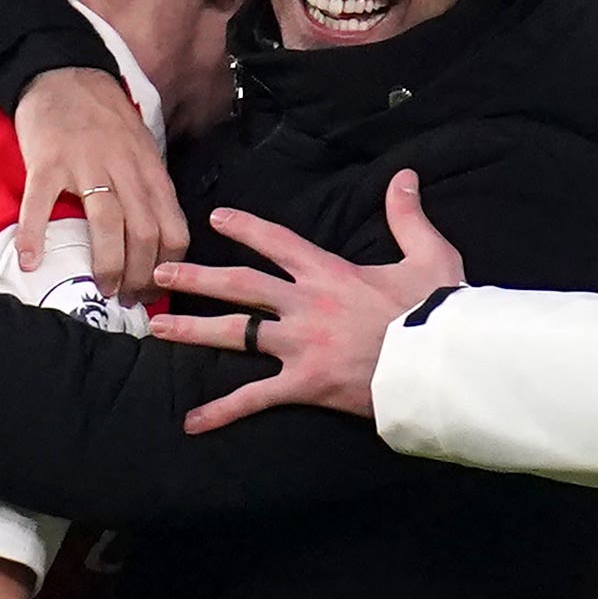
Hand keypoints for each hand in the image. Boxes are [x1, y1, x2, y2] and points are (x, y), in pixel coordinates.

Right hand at [16, 67, 184, 302]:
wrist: (64, 74)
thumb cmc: (105, 120)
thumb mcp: (142, 151)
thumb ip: (149, 191)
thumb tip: (157, 244)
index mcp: (151, 171)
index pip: (174, 229)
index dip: (169, 267)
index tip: (155, 289)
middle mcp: (125, 169)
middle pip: (145, 233)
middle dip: (141, 276)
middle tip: (127, 298)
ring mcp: (86, 164)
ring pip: (108, 223)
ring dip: (108, 264)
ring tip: (101, 289)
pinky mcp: (48, 160)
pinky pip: (42, 203)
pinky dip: (34, 235)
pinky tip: (30, 260)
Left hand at [150, 170, 464, 431]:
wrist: (440, 361)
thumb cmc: (437, 311)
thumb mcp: (428, 254)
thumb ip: (406, 215)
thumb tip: (405, 176)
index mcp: (330, 273)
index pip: (277, 242)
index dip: (246, 228)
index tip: (217, 219)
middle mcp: (306, 304)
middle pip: (239, 285)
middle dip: (196, 278)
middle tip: (161, 272)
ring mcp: (301, 344)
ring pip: (235, 334)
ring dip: (193, 330)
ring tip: (157, 329)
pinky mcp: (305, 383)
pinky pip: (255, 398)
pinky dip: (222, 411)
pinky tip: (192, 422)